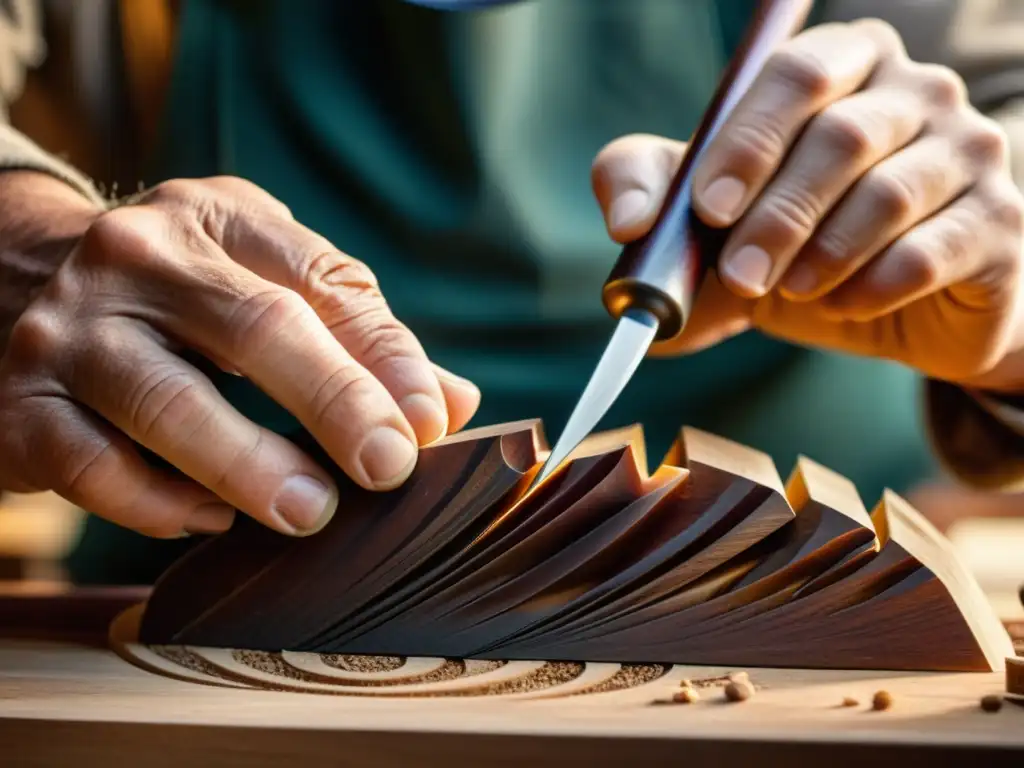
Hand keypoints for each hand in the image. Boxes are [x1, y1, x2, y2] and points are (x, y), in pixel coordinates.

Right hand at [0, 173, 479, 538]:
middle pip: (255, 328)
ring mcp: (70, 329)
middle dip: (335, 402)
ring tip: (309, 512)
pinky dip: (161, 504)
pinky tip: (210, 519)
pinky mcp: (21, 404)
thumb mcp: (262, 282)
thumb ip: (356, 339)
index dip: (384, 355)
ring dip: (250, 465)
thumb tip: (451, 406)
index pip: (321, 279)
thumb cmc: (179, 299)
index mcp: (218, 220)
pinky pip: (96, 466)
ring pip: (169, 402)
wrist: (8, 281)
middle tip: (389, 467)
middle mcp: (139, 259)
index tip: (430, 421)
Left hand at [592, 19, 1023, 388]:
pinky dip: (868, 288)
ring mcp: (969, 151)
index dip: (746, 142)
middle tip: (739, 277)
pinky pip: (927, 253)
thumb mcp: (712, 219)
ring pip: (887, 196)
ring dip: (820, 257)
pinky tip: (842, 303)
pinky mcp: (997, 222)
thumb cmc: (789, 244)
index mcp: (844, 64)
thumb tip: (627, 221)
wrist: (884, 310)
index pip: (794, 73)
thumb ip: (656, 195)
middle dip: (774, 217)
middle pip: (840, 137)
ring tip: (791, 291)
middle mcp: (917, 92)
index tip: (707, 208)